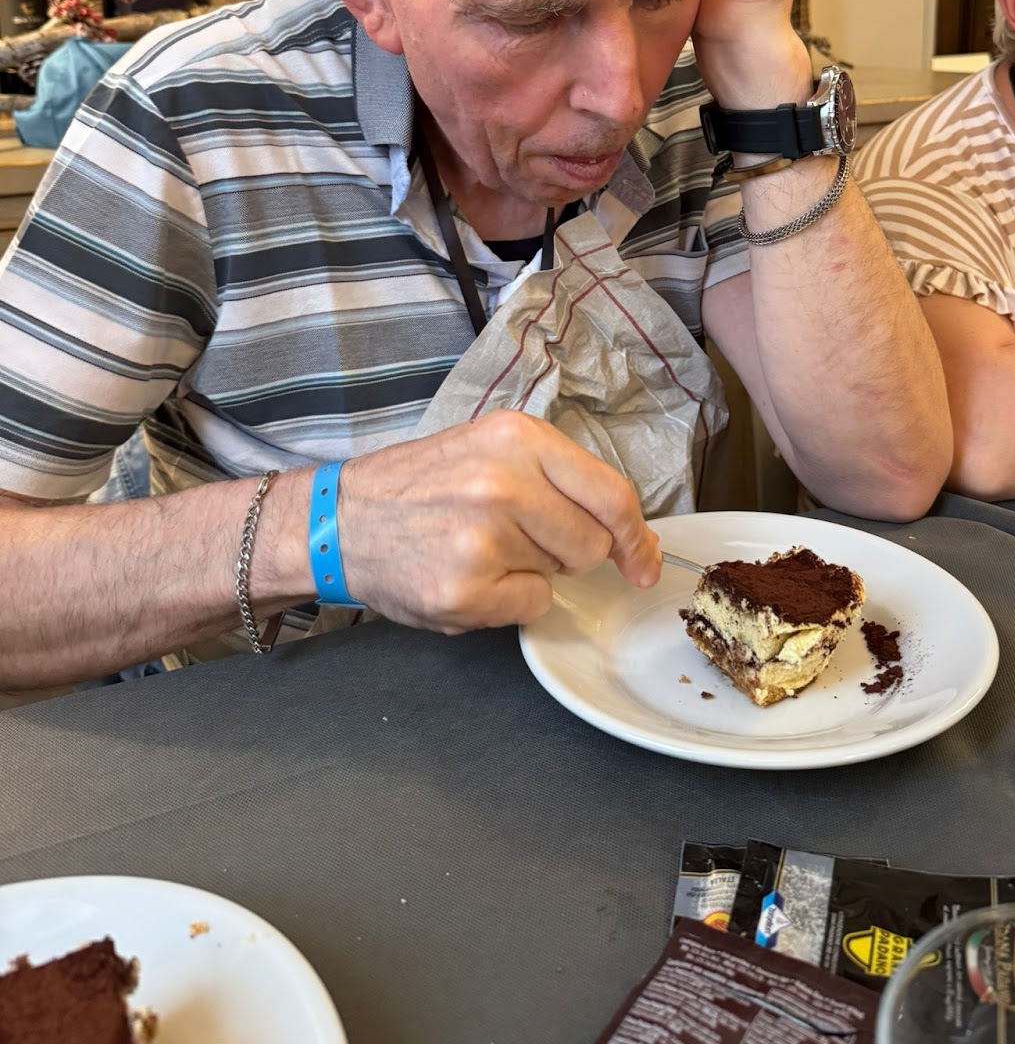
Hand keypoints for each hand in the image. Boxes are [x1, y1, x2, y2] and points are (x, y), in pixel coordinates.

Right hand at [337, 411, 660, 632]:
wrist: (339, 519)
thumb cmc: (420, 486)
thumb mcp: (489, 449)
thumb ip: (557, 478)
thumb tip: (631, 534)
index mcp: (518, 437)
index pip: (611, 493)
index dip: (637, 536)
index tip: (644, 560)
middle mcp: (505, 482)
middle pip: (592, 543)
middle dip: (568, 550)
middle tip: (516, 536)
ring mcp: (484, 537)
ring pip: (561, 576)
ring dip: (532, 571)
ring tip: (480, 548)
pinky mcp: (465, 588)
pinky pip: (530, 608)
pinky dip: (507, 602)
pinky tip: (467, 576)